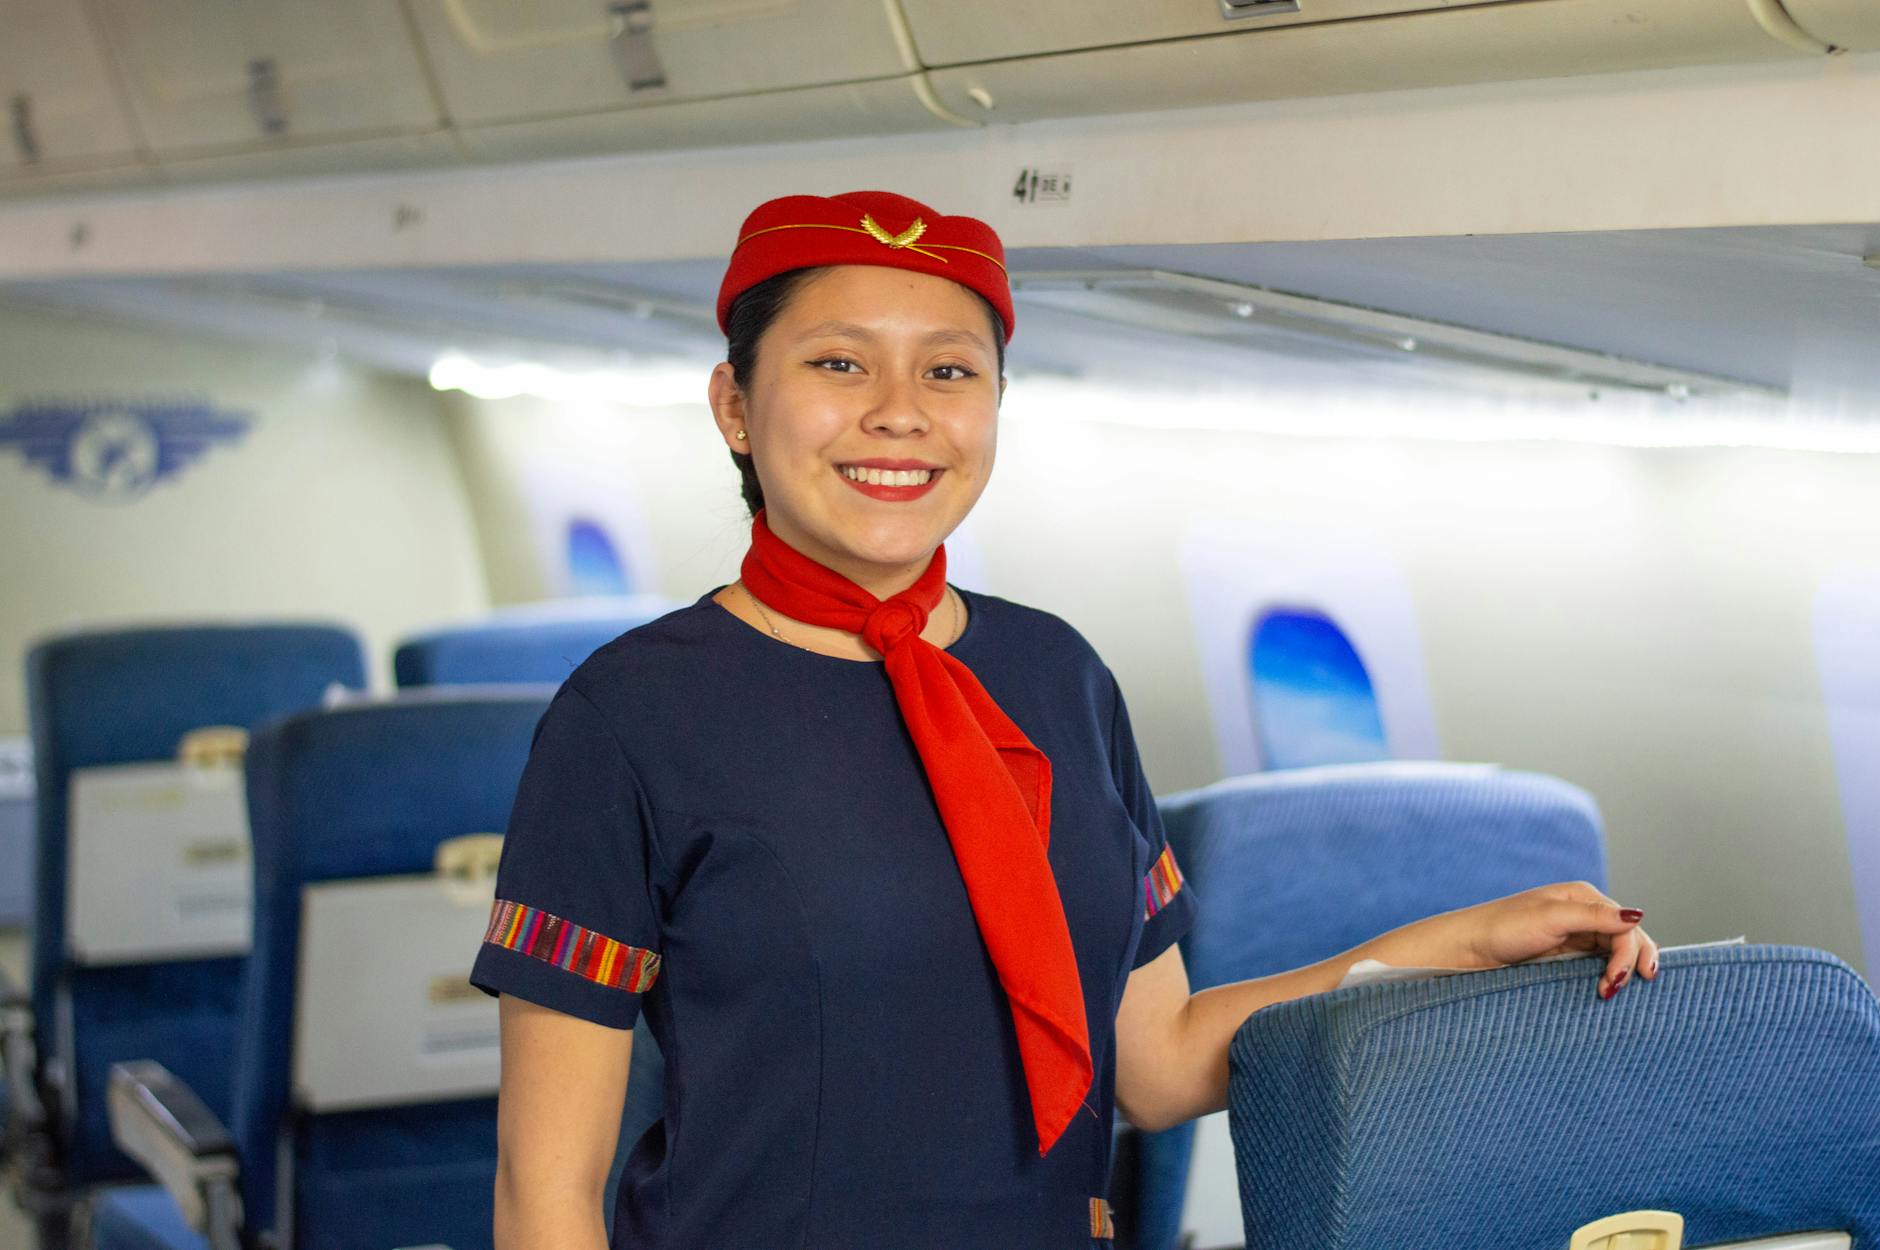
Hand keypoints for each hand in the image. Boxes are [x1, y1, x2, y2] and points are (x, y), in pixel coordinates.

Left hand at [1450, 881, 1659, 999]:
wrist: (1470, 949)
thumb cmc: (1504, 927)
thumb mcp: (1550, 918)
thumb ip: (1593, 916)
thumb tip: (1638, 915)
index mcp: (1583, 897)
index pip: (1625, 925)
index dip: (1629, 953)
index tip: (1615, 979)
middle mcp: (1584, 914)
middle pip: (1627, 938)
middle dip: (1632, 963)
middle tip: (1615, 989)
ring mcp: (1577, 936)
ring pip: (1616, 953)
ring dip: (1622, 972)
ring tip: (1610, 993)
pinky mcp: (1567, 956)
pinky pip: (1599, 965)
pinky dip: (1609, 976)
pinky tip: (1609, 989)